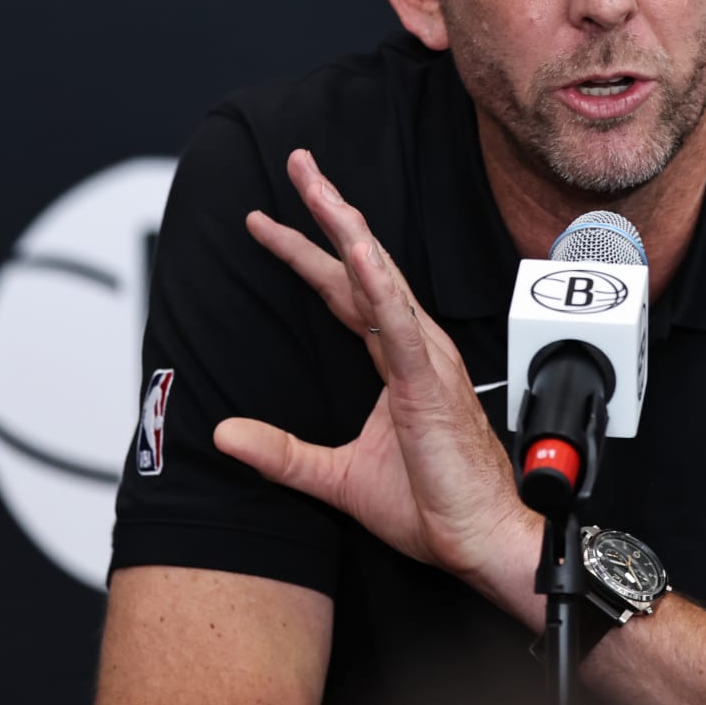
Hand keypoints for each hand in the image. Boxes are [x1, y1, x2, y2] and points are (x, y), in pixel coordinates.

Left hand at [213, 149, 535, 587]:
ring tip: (317, 189)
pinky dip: (377, 284)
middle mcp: (414, 347)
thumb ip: (281, 453)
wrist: (484, 540)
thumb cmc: (434, 506)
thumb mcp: (335, 479)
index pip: (344, 292)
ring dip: (347, 230)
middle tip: (297, 165)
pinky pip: (399, 323)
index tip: (264, 223)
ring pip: (379, 278)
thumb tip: (221, 435)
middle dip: (327, 212)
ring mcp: (426, 359)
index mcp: (398, 362)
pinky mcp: (429, 382)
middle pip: (361, 265)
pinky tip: (355, 253)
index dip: (305, 255)